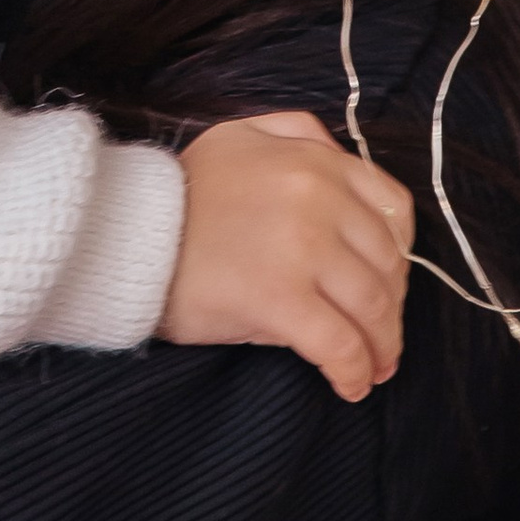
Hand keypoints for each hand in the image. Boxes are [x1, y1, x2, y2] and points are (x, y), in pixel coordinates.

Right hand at [160, 113, 413, 397]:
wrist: (121, 233)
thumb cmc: (177, 194)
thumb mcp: (239, 136)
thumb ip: (296, 134)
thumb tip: (342, 156)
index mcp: (314, 159)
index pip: (392, 210)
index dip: (398, 256)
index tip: (388, 284)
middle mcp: (317, 197)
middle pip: (386, 265)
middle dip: (392, 308)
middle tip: (383, 337)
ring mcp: (302, 249)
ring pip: (371, 307)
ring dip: (381, 346)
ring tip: (373, 368)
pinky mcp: (279, 299)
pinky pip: (339, 345)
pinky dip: (353, 371)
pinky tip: (350, 386)